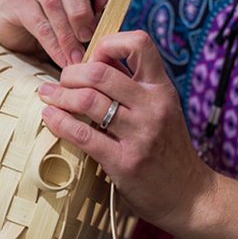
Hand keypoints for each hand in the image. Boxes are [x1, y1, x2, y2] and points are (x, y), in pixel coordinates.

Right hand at [0, 0, 114, 67]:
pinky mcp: (14, 0)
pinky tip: (63, 58)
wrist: (18, 28)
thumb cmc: (57, 15)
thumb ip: (95, 2)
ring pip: (53, 3)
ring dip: (69, 34)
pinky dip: (54, 45)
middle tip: (90, 37)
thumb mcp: (80, 7)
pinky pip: (39, 24)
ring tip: (79, 57)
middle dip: (82, 10)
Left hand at [40, 31, 215, 238]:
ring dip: (59, 95)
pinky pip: (83, 135)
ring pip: (88, 100)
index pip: (138, 43)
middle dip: (71, 73)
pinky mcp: (124, 161)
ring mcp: (140, 134)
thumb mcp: (160, 110)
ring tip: (48, 96)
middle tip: (60, 82)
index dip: (108, 44)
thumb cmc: (167, 151)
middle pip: (101, 71)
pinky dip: (59, 122)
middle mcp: (153, 106)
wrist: (189, 195)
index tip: (92, 60)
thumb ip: (132, 88)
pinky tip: (49, 118)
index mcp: (161, 88)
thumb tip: (93, 64)